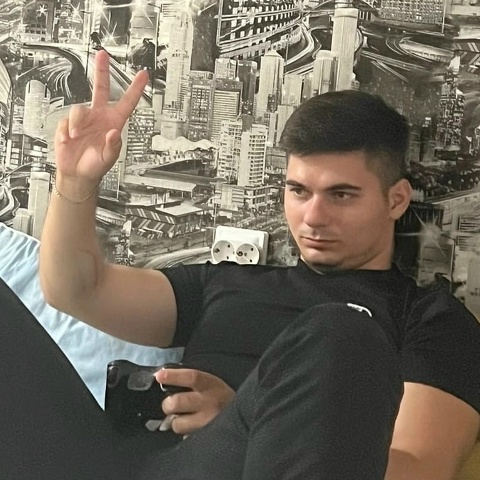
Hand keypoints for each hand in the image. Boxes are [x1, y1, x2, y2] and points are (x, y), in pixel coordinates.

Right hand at [54, 50, 148, 188]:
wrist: (77, 173)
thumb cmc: (96, 166)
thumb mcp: (109, 158)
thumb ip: (113, 146)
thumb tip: (114, 133)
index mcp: (114, 123)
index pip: (127, 103)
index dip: (135, 89)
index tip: (143, 75)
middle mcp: (100, 117)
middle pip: (100, 89)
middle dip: (101, 71)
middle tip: (102, 55)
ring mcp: (84, 119)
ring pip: (79, 108)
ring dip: (77, 122)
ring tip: (77, 135)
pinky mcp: (69, 124)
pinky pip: (66, 121)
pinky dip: (66, 131)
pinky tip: (69, 140)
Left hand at [155, 368, 234, 435]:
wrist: (245, 415)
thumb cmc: (220, 397)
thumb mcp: (210, 383)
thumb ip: (191, 381)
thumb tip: (162, 378)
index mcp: (211, 384)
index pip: (191, 376)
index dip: (173, 376)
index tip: (159, 376)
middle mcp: (210, 403)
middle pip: (177, 402)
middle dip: (169, 404)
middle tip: (172, 405)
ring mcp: (208, 422)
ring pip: (177, 424)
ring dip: (177, 421)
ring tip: (185, 419)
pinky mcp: (206, 438)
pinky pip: (185, 438)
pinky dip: (185, 433)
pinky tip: (192, 428)